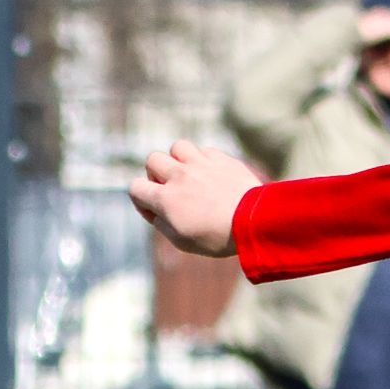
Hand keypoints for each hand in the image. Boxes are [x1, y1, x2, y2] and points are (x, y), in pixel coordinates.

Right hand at [132, 139, 257, 256]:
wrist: (254, 222)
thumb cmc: (217, 237)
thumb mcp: (182, 241)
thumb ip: (162, 223)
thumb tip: (155, 210)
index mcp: (165, 199)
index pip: (135, 187)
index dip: (142, 200)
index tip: (158, 211)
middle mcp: (179, 176)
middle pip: (153, 160)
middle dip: (157, 174)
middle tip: (172, 189)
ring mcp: (201, 164)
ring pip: (177, 147)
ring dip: (179, 159)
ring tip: (190, 174)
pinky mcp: (222, 159)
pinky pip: (204, 150)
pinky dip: (203, 159)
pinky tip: (211, 173)